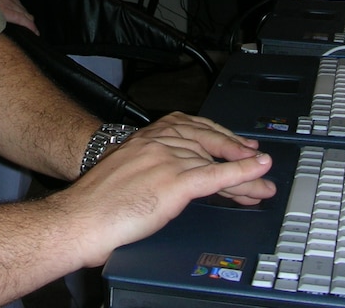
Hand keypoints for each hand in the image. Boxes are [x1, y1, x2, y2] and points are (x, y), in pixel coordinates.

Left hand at [0, 0, 38, 34]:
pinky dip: (18, 6)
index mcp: (3, 9)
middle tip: (32, 31)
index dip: (31, 27)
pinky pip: (17, 0)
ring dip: (23, 14)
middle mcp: (7, 0)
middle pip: (25, 13)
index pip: (23, 19)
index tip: (36, 33)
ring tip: (25, 22)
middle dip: (29, 22)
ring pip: (22, 6)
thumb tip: (6, 38)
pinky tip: (17, 11)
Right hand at [56, 112, 274, 267]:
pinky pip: (216, 176)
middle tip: (256, 157)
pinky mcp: (175, 182)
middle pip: (206, 141)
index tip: (231, 140)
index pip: (187, 126)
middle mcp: (158, 143)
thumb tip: (160, 180)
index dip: (215, 133)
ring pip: (215, 162)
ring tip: (264, 181)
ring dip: (245, 173)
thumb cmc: (93, 203)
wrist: (79, 217)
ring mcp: (167, 160)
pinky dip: (241, 174)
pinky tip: (258, 174)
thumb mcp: (121, 170)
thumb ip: (145, 167)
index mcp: (143, 138)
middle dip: (234, 149)